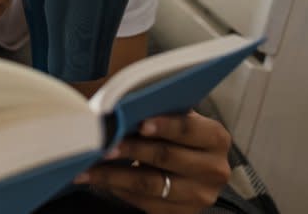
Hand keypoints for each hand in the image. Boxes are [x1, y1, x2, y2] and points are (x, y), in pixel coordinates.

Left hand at [75, 111, 231, 212]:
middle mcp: (213, 169)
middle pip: (166, 157)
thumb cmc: (179, 136)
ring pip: (151, 184)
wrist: (194, 170)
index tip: (138, 122)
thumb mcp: (181, 119)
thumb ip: (164, 110)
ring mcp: (199, 196)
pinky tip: (100, 180)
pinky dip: (119, 189)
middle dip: (131, 149)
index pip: (188, 129)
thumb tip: (129, 104)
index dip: (163, 125)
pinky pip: (145, 203)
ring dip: (115, 174)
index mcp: (216, 138)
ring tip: (90, 166)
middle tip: (104, 144)